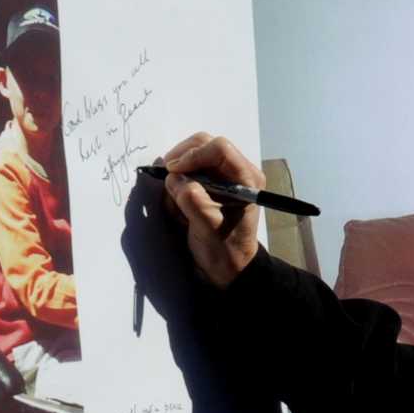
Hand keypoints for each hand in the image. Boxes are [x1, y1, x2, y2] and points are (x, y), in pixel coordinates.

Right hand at [155, 133, 264, 289]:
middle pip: (202, 144)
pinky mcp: (207, 184)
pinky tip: (180, 210)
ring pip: (190, 158)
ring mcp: (219, 177)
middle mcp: (234, 171)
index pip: (219, 148)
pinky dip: (176, 188)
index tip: (173, 171)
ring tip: (178, 207)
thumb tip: (174, 179)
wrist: (228, 268)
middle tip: (168, 182)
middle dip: (181, 162)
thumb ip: (192, 200)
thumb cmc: (224, 250)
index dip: (192, 155)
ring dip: (177, 179)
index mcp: (245, 177)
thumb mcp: (207, 227)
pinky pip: (184, 175)